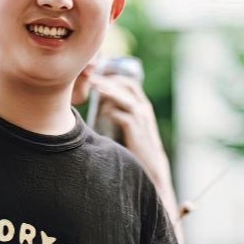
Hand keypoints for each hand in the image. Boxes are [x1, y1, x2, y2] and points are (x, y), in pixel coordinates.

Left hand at [89, 74, 170, 190]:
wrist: (152, 166)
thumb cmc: (138, 147)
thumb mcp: (133, 127)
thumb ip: (123, 114)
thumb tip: (104, 104)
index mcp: (143, 107)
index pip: (130, 84)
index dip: (114, 78)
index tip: (99, 76)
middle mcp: (144, 109)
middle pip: (126, 86)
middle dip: (108, 80)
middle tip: (92, 78)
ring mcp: (141, 119)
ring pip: (123, 97)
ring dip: (108, 91)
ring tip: (94, 87)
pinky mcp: (135, 129)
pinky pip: (121, 114)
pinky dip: (110, 110)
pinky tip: (102, 111)